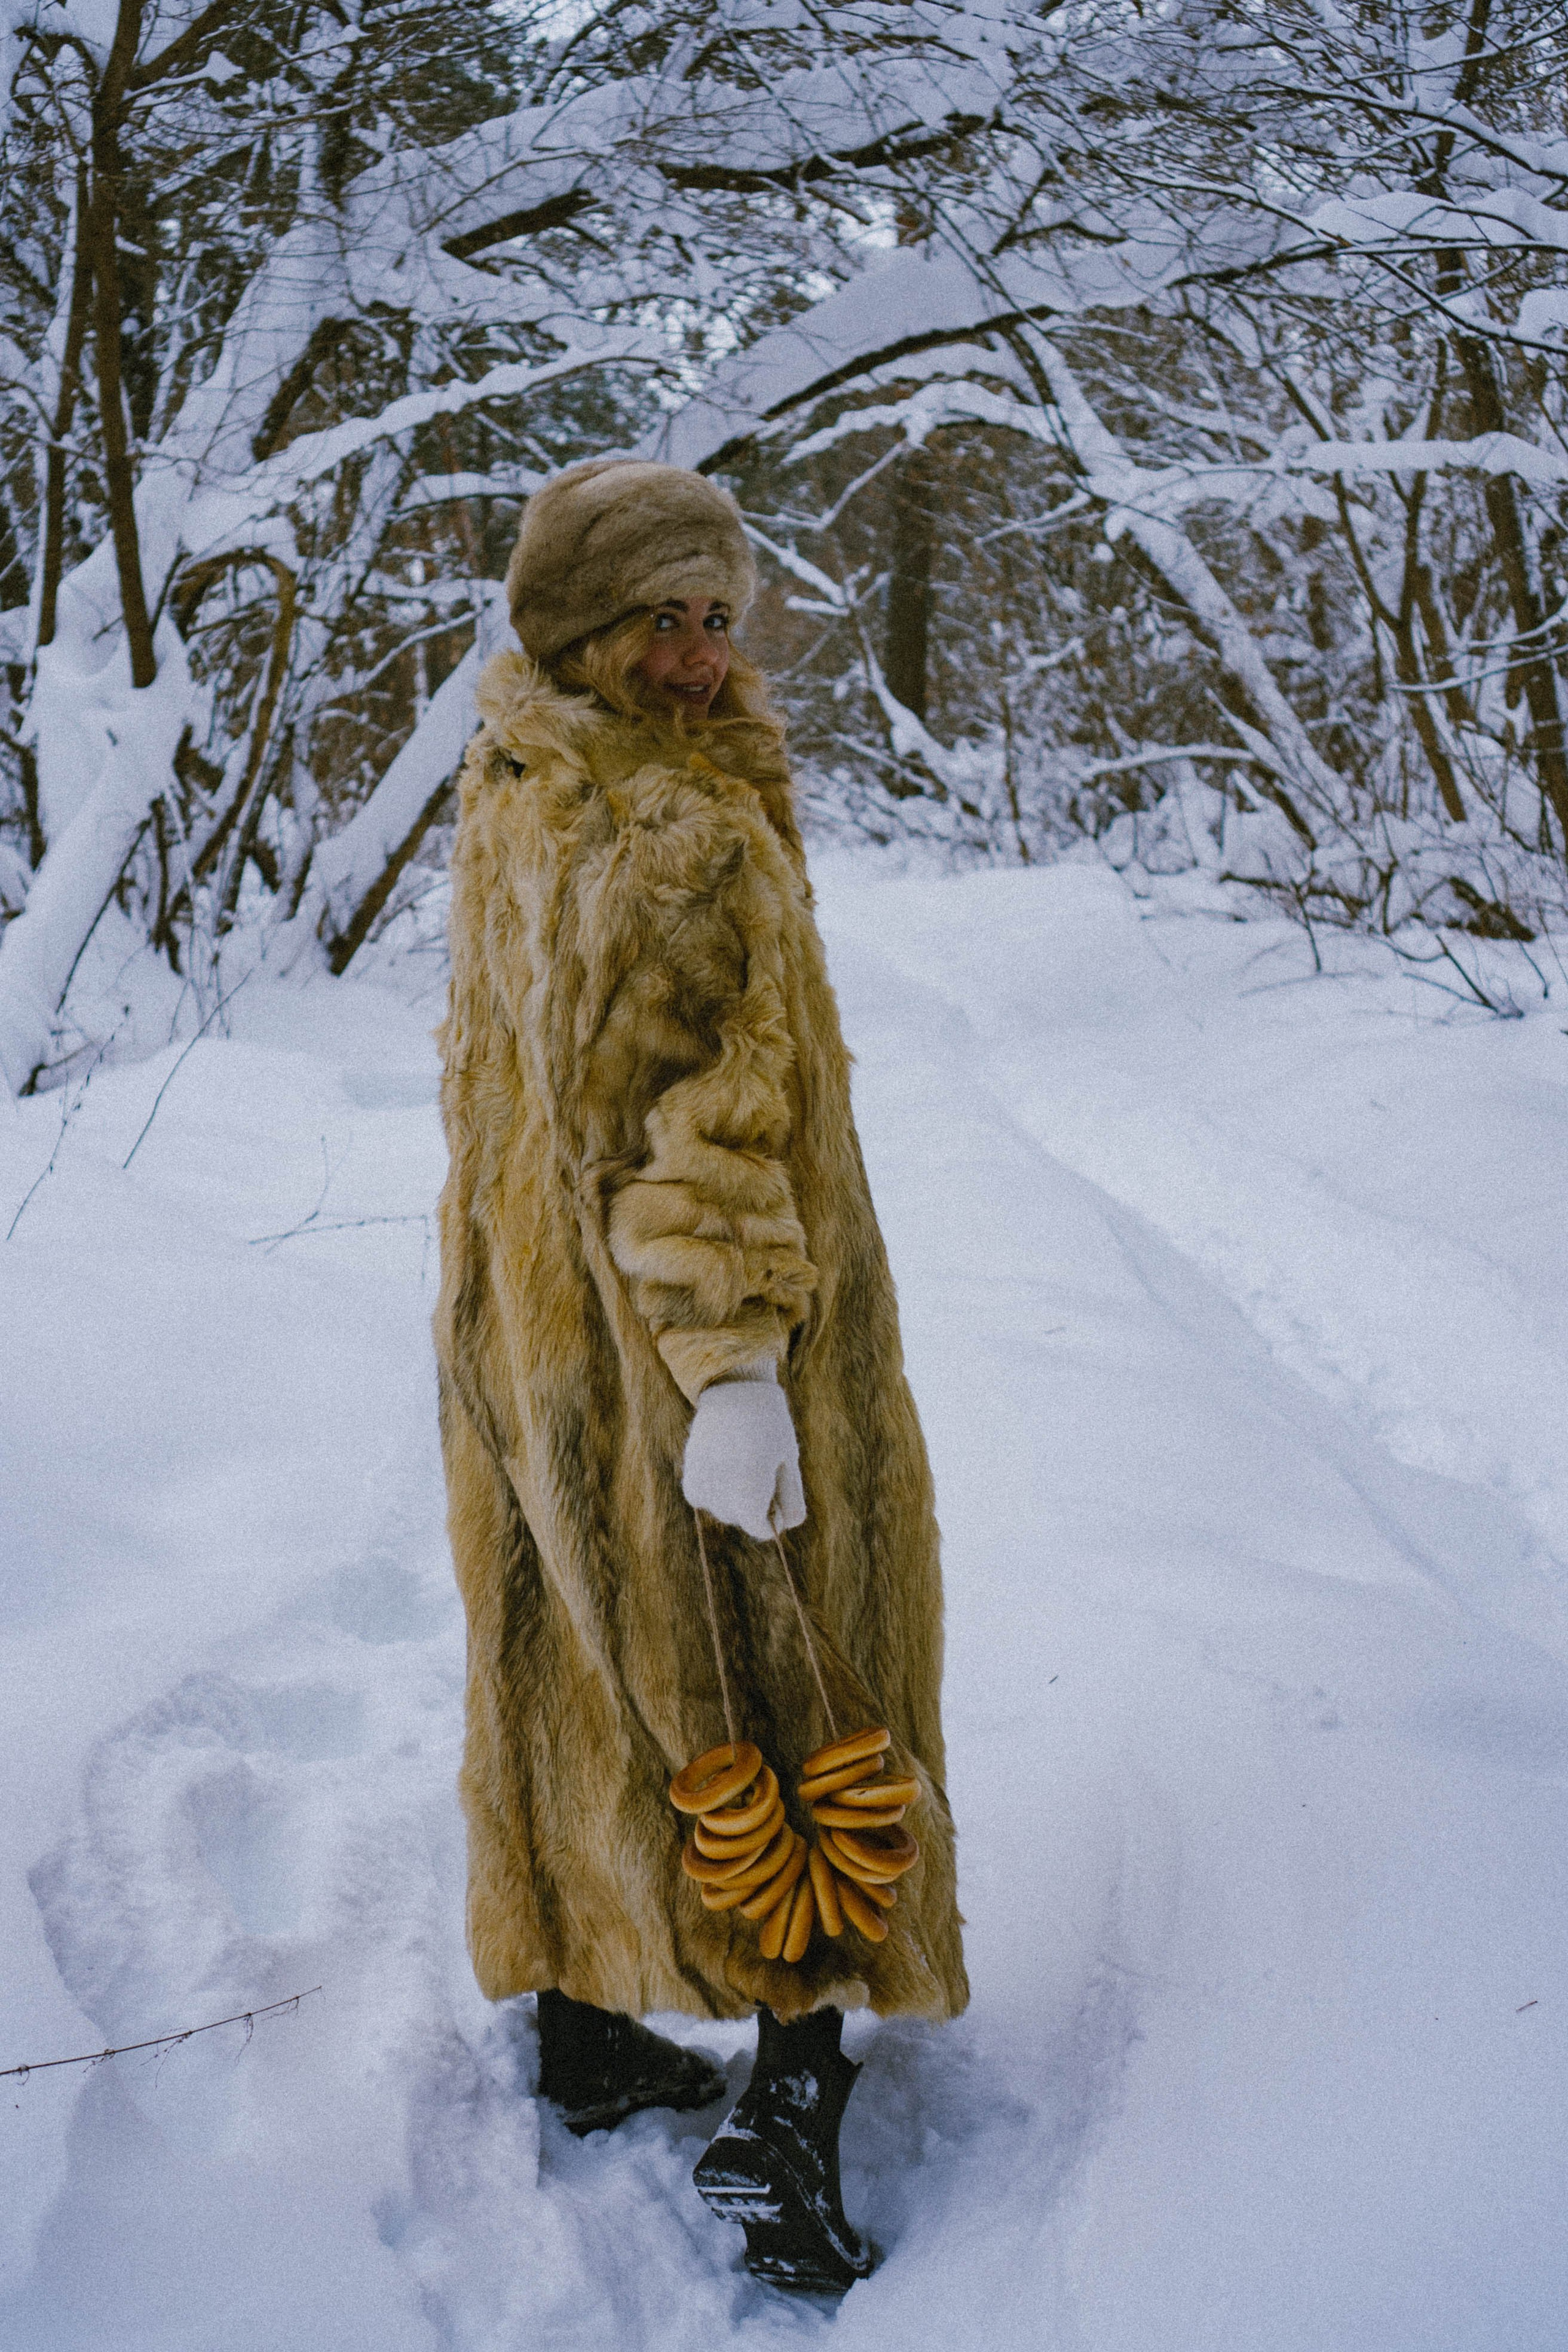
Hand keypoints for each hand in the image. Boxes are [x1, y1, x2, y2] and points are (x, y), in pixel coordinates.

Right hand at [680, 1370, 806, 1541]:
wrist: (733, 1393)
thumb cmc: (770, 1427)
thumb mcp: (789, 1462)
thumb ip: (791, 1500)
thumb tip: (783, 1527)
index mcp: (749, 1495)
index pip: (762, 1530)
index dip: (774, 1513)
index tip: (776, 1484)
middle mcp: (721, 1498)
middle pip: (743, 1518)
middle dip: (755, 1501)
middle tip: (759, 1461)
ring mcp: (702, 1491)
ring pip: (725, 1509)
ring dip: (735, 1494)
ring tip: (741, 1457)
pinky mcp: (690, 1484)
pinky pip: (708, 1499)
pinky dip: (718, 1487)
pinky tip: (724, 1461)